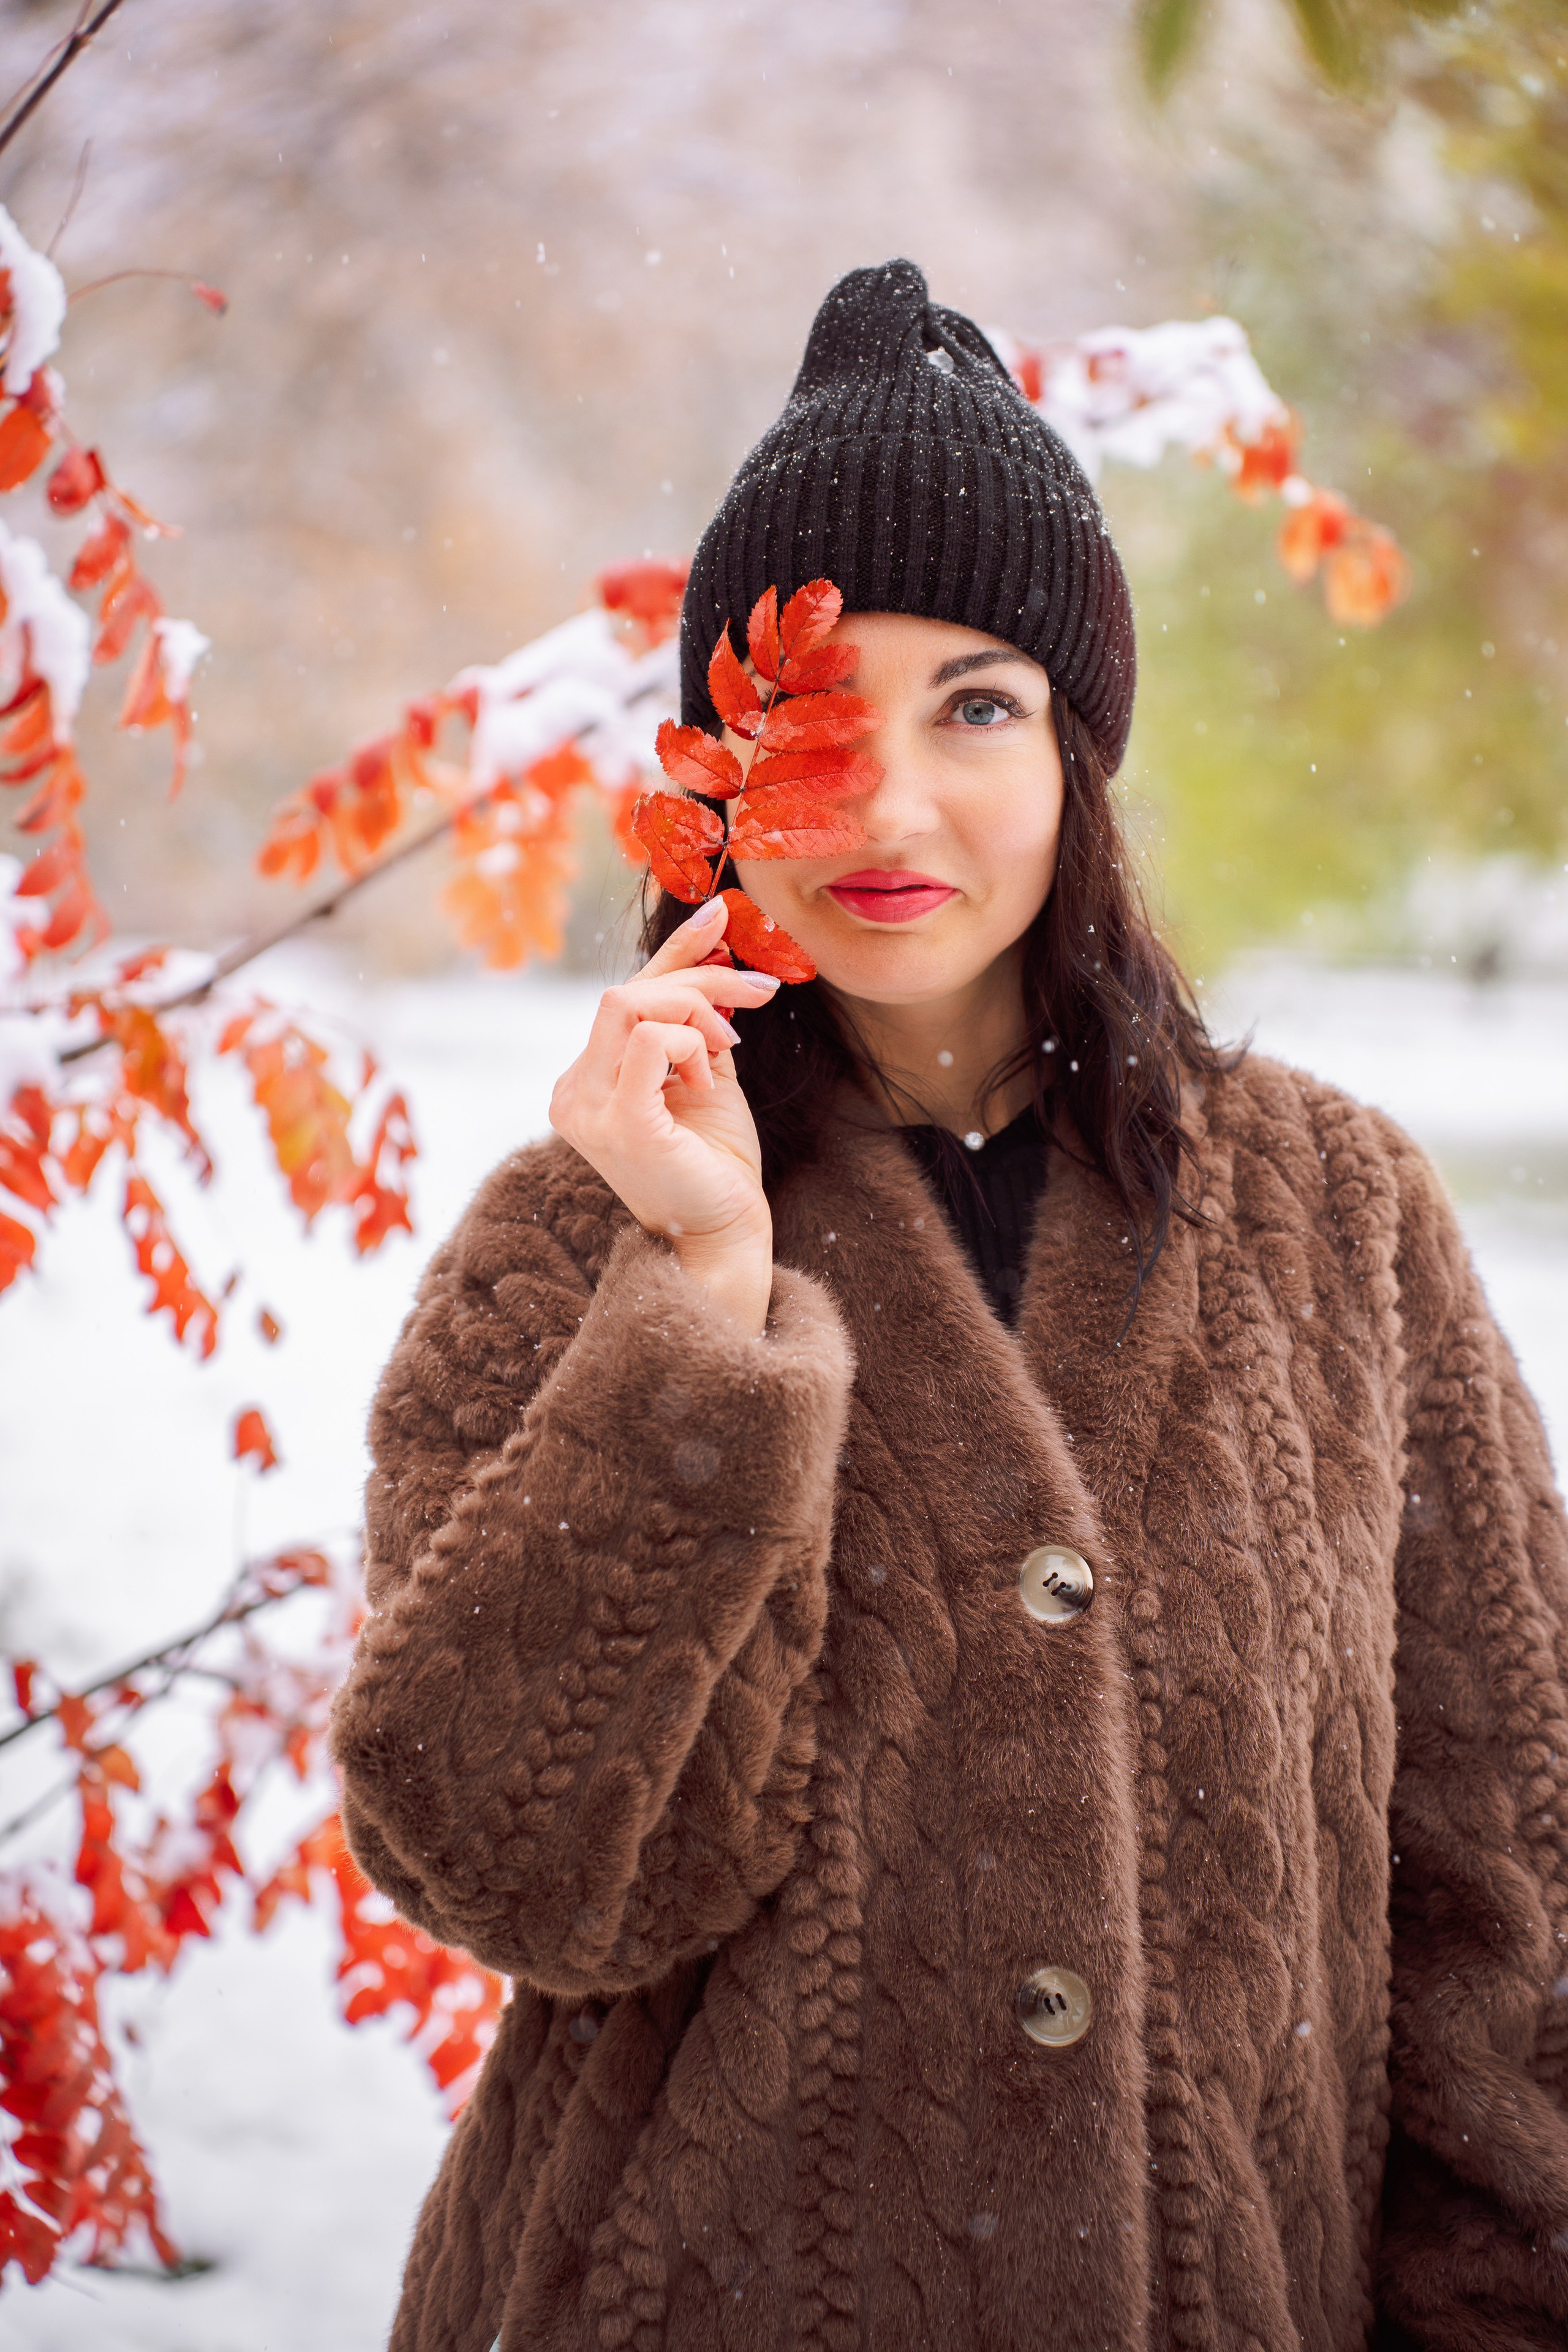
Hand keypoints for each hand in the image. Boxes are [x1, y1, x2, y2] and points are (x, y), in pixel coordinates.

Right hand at [549, 897, 779, 1332]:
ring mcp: (586, 1108)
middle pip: (626, 991)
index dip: (674, 950)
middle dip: (700, 978)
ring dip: (697, 1008)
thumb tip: (716, 952)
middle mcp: (572, 1091)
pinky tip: (709, 1077)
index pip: (624, 995)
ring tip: (731, 1046)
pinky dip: (689, 1043)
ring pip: (631, 1003)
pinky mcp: (617, 1122)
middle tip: (757, 995)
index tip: (721, 915)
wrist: (725, 1236)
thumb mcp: (706, 1076)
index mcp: (586, 1080)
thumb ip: (696, 1023)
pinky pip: (649, 1040)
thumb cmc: (715, 1166)